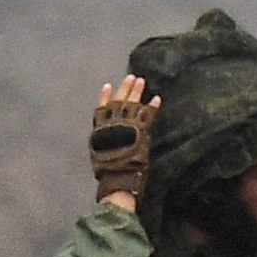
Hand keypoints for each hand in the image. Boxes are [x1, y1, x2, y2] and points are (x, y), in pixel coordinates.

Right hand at [87, 74, 155, 207]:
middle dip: (125, 88)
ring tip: (142, 81)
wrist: (118, 179)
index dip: (104, 97)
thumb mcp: (99, 153)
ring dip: (137, 92)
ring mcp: (127, 126)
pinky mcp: (141, 131)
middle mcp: (113, 124)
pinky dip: (153, 106)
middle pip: (119, 101)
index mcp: (101, 130)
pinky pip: (148, 115)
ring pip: (132, 104)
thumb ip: (103, 140)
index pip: (101, 108)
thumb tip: (107, 135)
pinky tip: (157, 98)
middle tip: (131, 77)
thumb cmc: (108, 172)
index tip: (107, 85)